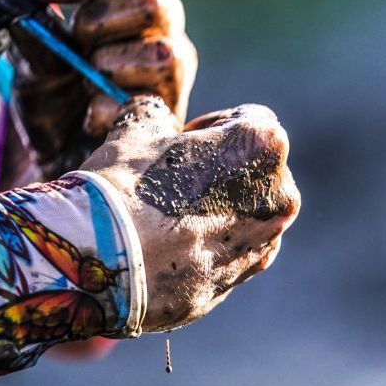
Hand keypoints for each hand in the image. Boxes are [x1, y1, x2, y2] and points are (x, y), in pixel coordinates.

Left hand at [8, 0, 196, 178]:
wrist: (71, 160)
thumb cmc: (60, 104)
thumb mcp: (38, 66)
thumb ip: (38, 39)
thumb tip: (22, 8)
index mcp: (134, 8)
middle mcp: (166, 33)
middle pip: (148, 2)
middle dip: (98, 22)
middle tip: (75, 46)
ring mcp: (176, 73)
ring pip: (158, 53)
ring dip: (108, 68)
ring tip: (88, 85)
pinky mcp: (173, 112)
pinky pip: (147, 100)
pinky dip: (106, 108)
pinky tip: (93, 116)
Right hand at [80, 96, 299, 330]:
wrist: (104, 262)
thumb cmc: (123, 185)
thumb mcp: (136, 130)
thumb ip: (154, 112)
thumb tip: (152, 111)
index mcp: (264, 146)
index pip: (250, 119)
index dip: (212, 126)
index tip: (182, 139)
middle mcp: (280, 194)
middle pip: (255, 168)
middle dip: (222, 168)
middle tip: (174, 178)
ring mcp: (267, 239)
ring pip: (250, 210)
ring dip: (221, 207)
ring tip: (169, 215)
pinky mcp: (247, 274)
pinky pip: (236, 248)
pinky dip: (214, 243)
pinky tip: (174, 245)